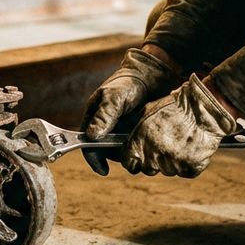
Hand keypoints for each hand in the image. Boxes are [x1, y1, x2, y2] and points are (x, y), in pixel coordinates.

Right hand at [81, 48, 180, 174]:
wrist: (156, 74)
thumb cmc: (130, 81)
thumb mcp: (115, 96)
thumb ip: (104, 115)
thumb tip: (91, 136)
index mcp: (95, 118)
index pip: (88, 143)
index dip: (93, 158)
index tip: (103, 170)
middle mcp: (109, 127)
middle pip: (107, 152)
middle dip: (118, 158)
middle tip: (131, 160)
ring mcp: (125, 131)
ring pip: (125, 152)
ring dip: (133, 156)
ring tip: (145, 153)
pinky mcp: (141, 133)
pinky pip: (140, 148)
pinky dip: (145, 152)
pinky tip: (153, 149)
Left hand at [121, 74, 238, 177]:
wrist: (201, 109)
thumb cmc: (174, 107)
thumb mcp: (147, 112)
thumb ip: (137, 131)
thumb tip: (131, 140)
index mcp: (140, 144)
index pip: (129, 163)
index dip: (133, 161)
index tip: (137, 158)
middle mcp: (154, 157)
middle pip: (148, 169)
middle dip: (152, 161)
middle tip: (163, 146)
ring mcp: (172, 164)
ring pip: (168, 170)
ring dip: (171, 161)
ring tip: (179, 143)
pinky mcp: (190, 168)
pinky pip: (185, 172)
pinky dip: (188, 164)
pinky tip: (190, 148)